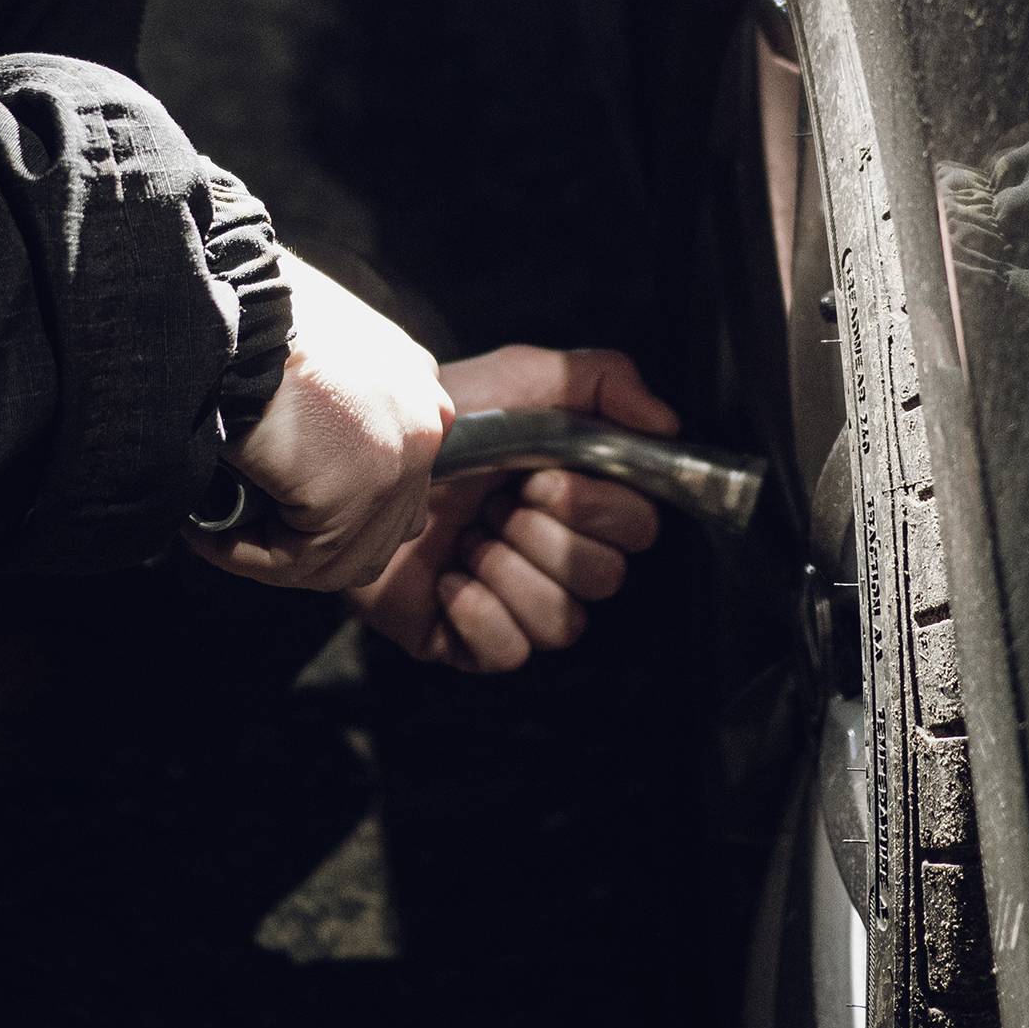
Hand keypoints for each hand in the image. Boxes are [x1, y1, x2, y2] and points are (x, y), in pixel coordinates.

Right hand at [186, 254, 451, 593]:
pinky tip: (207, 529)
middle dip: (310, 544)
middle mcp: (423, 423)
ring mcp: (396, 461)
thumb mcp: (309, 345)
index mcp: (415, 384)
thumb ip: (326, 402)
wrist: (229, 297)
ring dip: (269, 555)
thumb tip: (295, 462)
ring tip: (215, 531)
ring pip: (338, 557)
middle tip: (245, 531)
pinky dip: (243, 554)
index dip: (333, 509)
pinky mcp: (354, 492)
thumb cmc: (249, 308)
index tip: (273, 506)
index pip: (394, 478)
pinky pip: (294, 561)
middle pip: (380, 529)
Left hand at [349, 343, 678, 671]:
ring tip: (467, 537)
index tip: (541, 478)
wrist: (361, 455)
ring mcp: (515, 601)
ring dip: (509, 573)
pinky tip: (446, 576)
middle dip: (543, 538)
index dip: (594, 509)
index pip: (638, 529)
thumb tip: (667, 424)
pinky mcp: (468, 639)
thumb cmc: (448, 417)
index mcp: (581, 500)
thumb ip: (605, 382)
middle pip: (604, 580)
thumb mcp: (526, 374)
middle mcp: (558, 556)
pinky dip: (476, 612)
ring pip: (562, 623)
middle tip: (495, 504)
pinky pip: (507, 653)